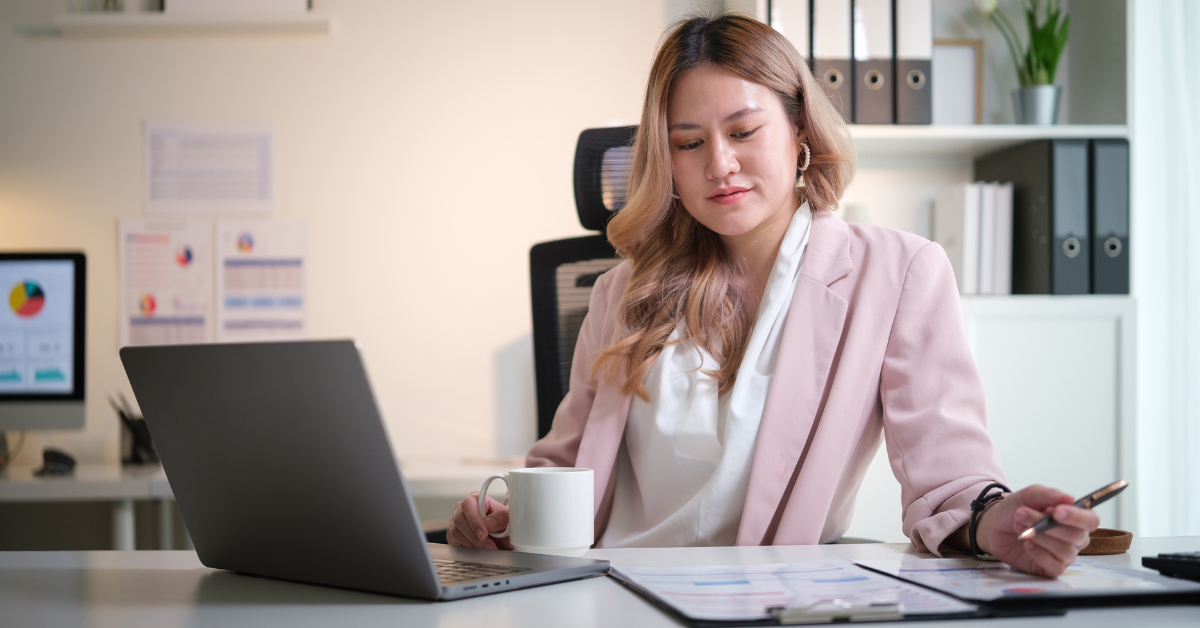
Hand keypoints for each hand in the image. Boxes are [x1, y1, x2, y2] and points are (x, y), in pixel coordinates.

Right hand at [446, 491, 512, 550]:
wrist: (501, 540)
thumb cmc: (503, 526)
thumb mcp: (509, 520)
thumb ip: (503, 517)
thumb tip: (489, 522)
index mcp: (476, 499)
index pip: (468, 504)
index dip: (474, 519)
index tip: (484, 533)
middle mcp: (462, 509)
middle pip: (459, 519)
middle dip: (474, 536)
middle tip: (488, 545)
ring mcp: (455, 522)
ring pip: (455, 532)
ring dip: (472, 543)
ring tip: (487, 549)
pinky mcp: (453, 535)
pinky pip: (454, 542)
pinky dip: (467, 548)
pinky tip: (479, 550)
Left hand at [975, 484, 1099, 576]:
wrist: (995, 525)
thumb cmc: (1017, 509)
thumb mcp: (1028, 495)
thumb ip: (1048, 495)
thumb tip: (1070, 498)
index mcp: (1075, 518)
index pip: (1091, 520)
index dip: (1077, 517)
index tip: (1056, 512)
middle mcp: (1075, 537)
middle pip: (1076, 536)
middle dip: (1046, 525)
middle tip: (1022, 514)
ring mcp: (1065, 554)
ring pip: (1065, 551)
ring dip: (1039, 537)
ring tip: (1019, 526)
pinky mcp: (1052, 568)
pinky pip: (1055, 566)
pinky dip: (1040, 554)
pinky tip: (1027, 544)